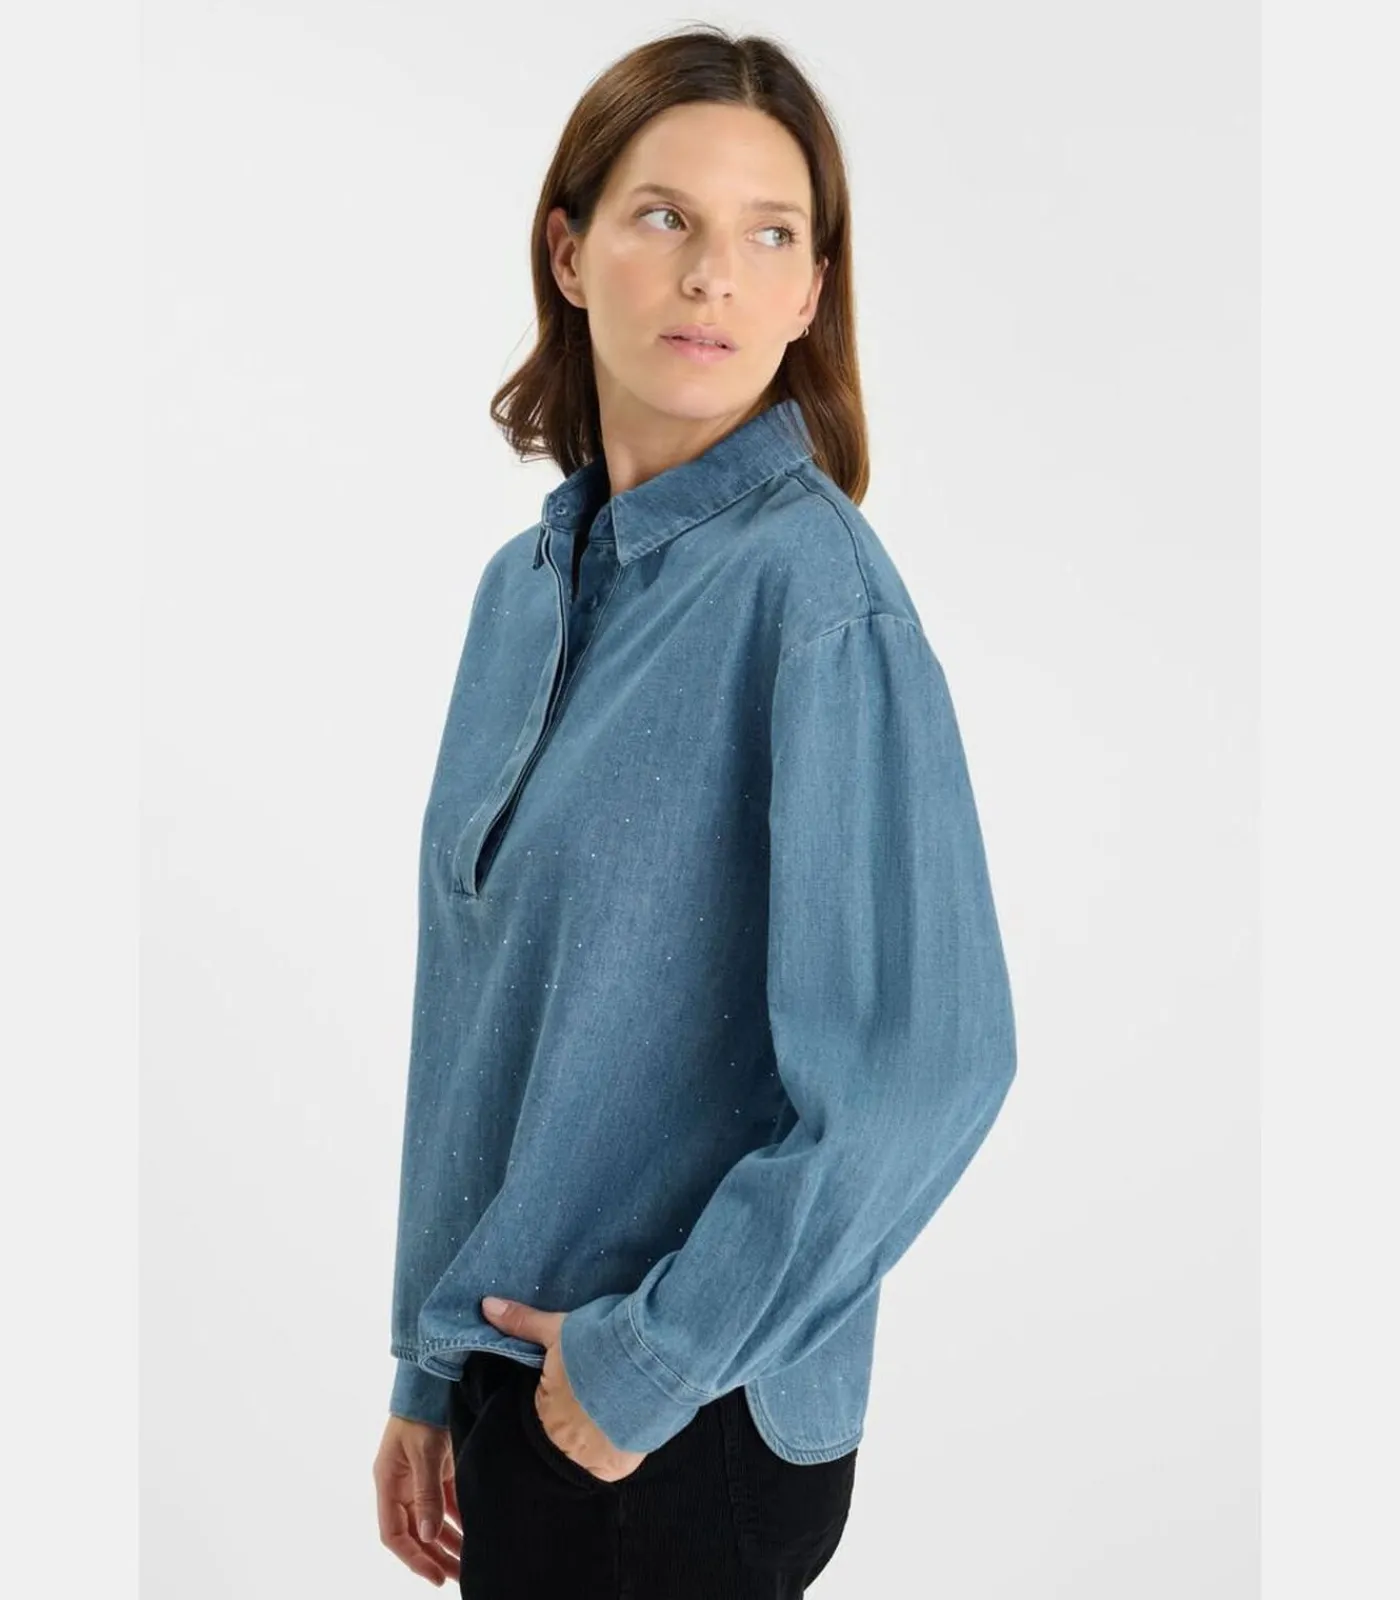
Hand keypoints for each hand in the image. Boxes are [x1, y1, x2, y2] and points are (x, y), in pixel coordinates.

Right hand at [373, 1414, 461, 1586]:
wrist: (434, 1378)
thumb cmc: (422, 1411)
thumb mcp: (424, 1452)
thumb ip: (426, 1493)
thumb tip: (427, 1534)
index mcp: (389, 1483)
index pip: (394, 1533)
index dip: (412, 1558)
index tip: (433, 1576)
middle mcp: (402, 1485)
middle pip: (416, 1532)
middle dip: (435, 1556)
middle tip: (458, 1577)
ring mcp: (420, 1478)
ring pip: (433, 1521)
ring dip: (449, 1542)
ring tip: (469, 1563)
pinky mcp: (438, 1469)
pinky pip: (447, 1502)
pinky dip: (458, 1519)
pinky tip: (474, 1534)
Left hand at [481, 1294, 648, 1482]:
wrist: (649, 1366)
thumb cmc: (599, 1346)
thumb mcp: (559, 1329)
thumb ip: (523, 1322)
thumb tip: (486, 1305)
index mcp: (546, 1409)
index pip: (542, 1413)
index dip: (552, 1402)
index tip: (565, 1392)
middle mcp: (565, 1441)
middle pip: (562, 1436)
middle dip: (571, 1424)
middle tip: (587, 1404)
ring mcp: (592, 1459)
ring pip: (586, 1453)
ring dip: (594, 1438)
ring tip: (609, 1415)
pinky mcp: (619, 1466)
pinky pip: (612, 1464)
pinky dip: (617, 1450)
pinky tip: (626, 1430)